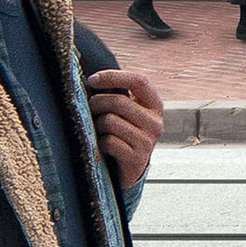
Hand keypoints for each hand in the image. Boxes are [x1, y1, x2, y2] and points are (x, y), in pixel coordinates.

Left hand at [86, 68, 163, 189]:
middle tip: (90, 108)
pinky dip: (100, 143)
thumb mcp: (128, 112)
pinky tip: (103, 146)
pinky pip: (109, 142)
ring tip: (99, 130)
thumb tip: (92, 78)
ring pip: (110, 121)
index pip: (139, 81)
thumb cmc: (124, 134)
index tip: (91, 80)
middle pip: (119, 102)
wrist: (130, 170)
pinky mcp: (136, 158)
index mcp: (155, 105)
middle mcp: (155, 122)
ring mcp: (147, 141)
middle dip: (97, 103)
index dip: (113, 77)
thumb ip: (119, 95)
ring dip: (97, 126)